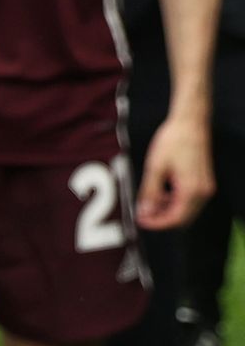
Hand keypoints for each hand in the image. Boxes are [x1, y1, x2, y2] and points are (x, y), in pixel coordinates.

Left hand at [136, 114, 213, 229]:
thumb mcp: (155, 167)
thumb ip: (150, 192)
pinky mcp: (203, 181)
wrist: (190, 122)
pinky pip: (189, 199)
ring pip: (186, 209)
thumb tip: (145, 212)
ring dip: (167, 210)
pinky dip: (174, 201)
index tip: (140, 221)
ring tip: (147, 203)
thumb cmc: (173, 141)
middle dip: (162, 218)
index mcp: (192, 190)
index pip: (176, 218)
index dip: (157, 223)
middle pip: (183, 217)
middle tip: (142, 214)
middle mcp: (203, 192)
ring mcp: (205, 187)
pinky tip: (159, 193)